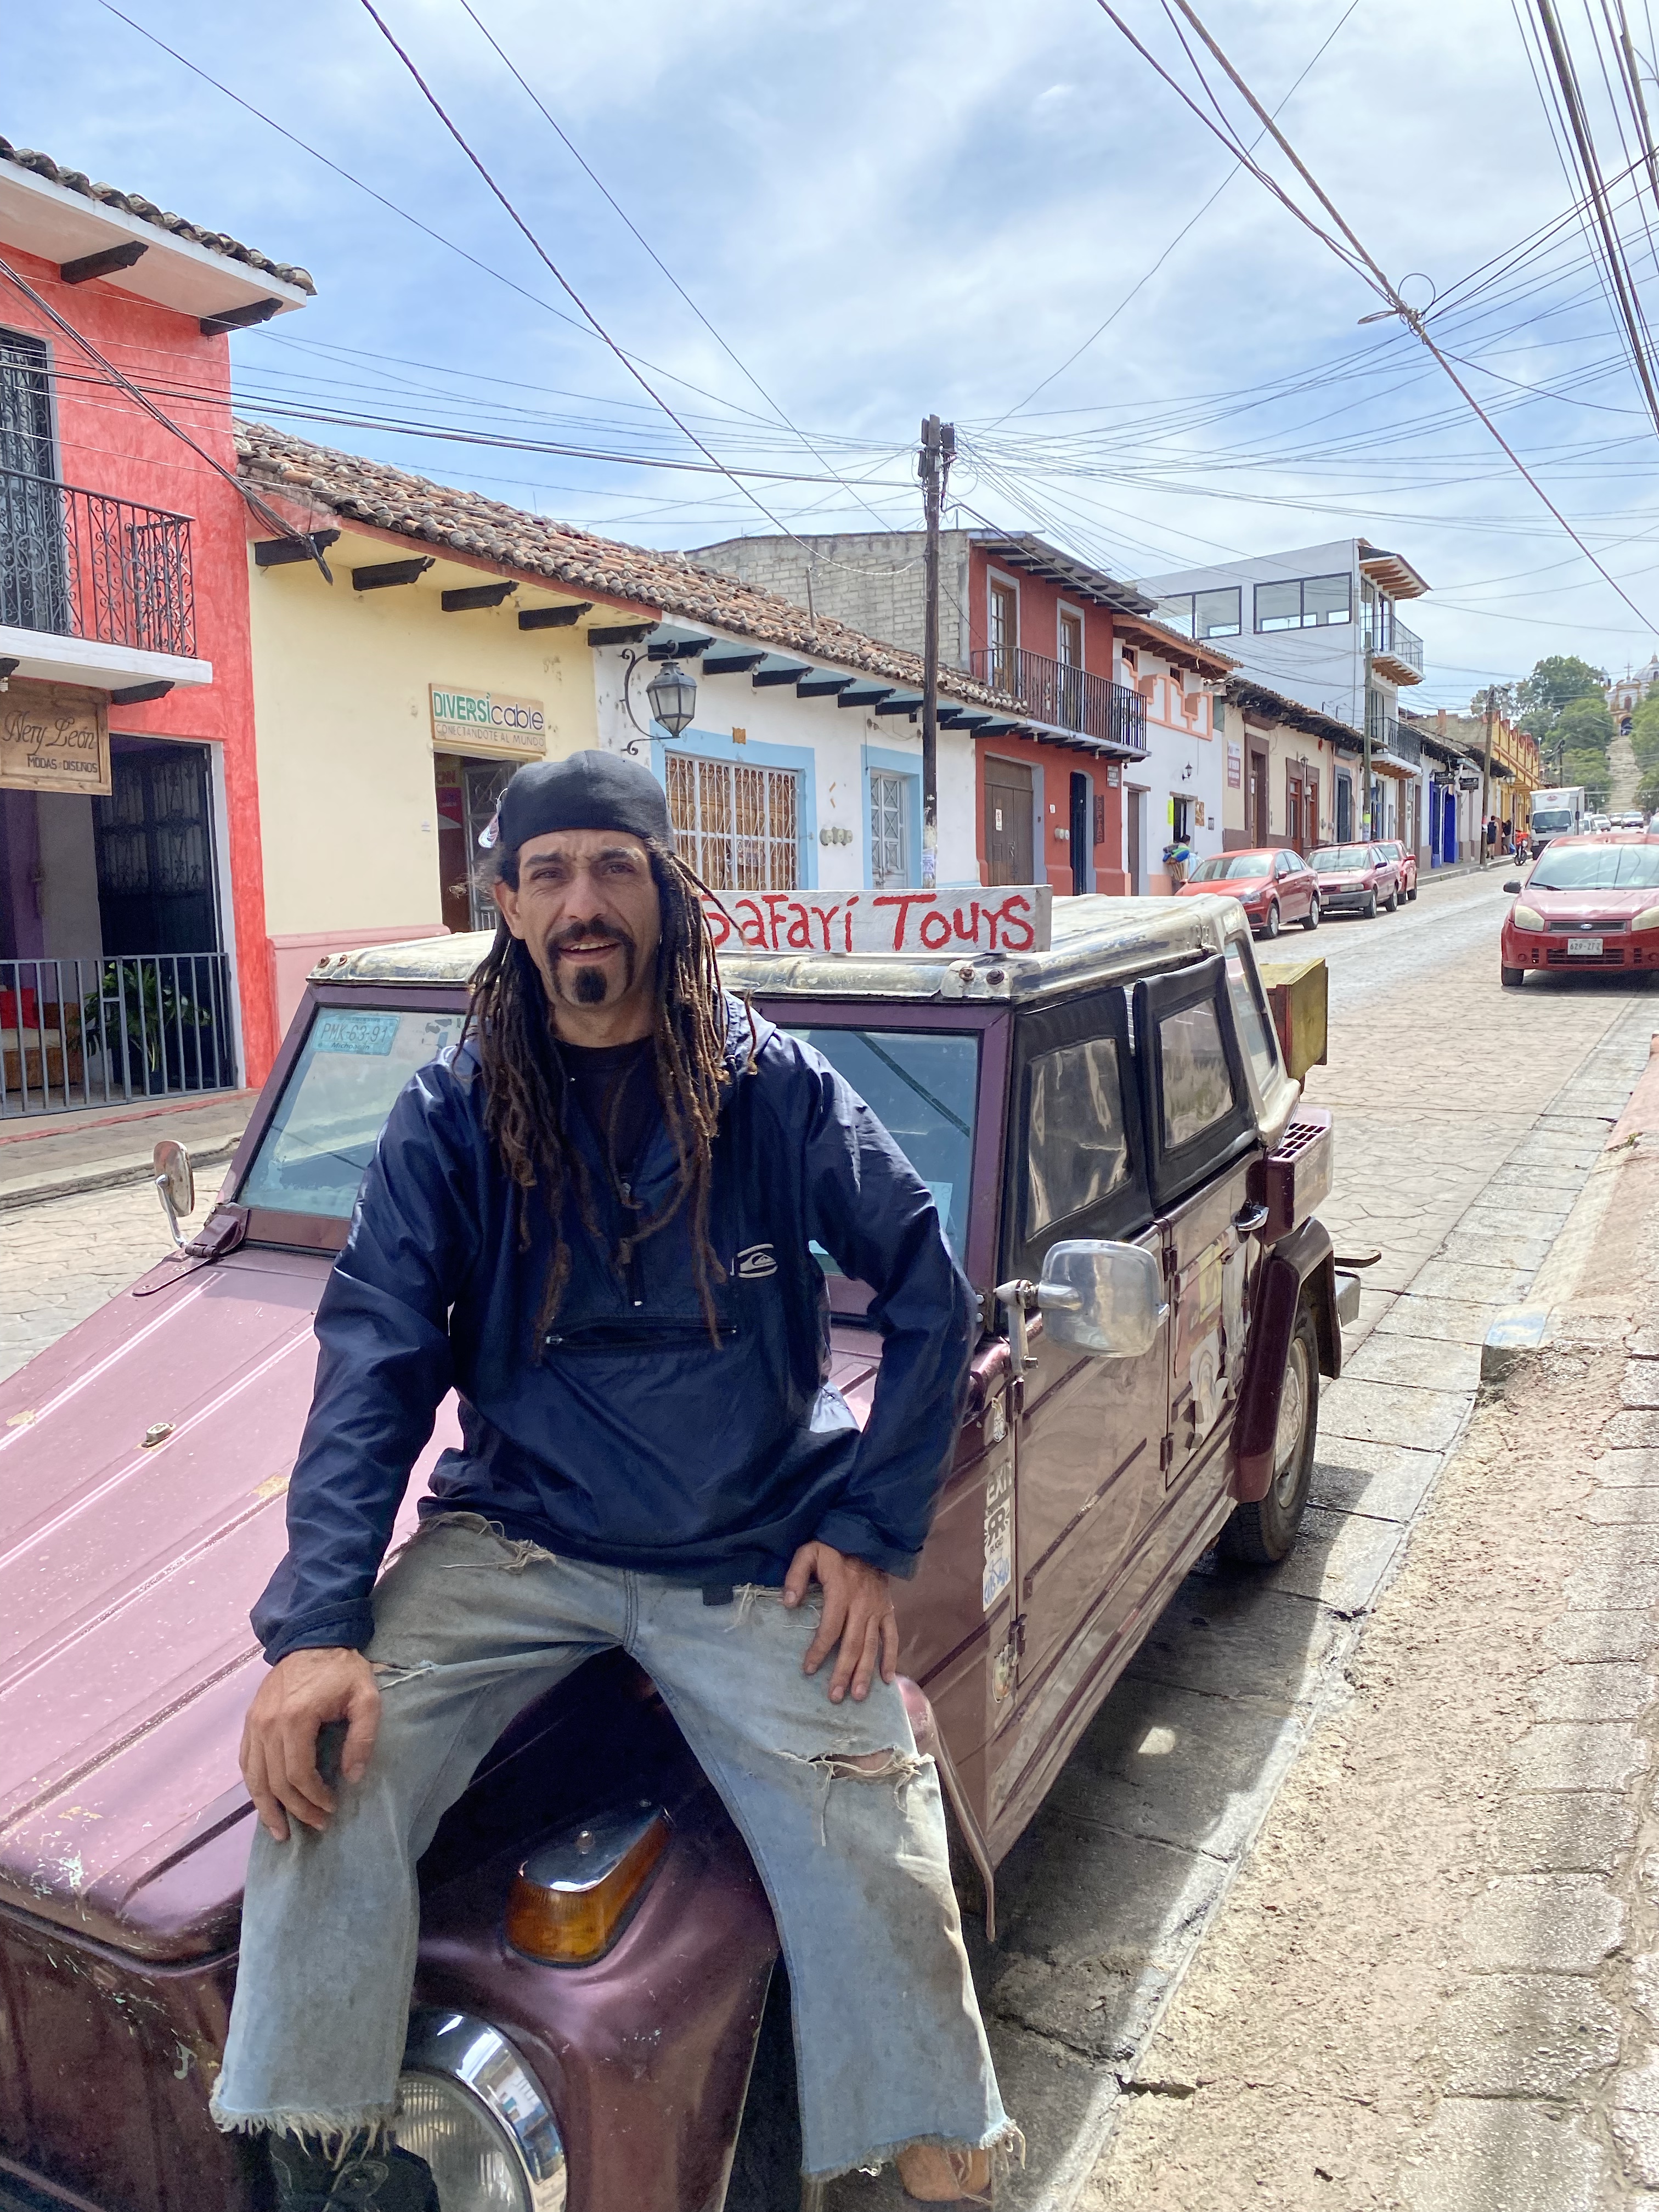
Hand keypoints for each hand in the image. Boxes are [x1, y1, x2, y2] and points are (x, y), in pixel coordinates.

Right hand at [240, 1647, 380, 1841]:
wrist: (312, 1637)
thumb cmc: (342, 1669)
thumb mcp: (366, 1697)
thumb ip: (363, 1737)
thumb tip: (352, 1777)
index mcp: (295, 1718)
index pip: (298, 1774)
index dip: (314, 1798)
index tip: (332, 1808)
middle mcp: (267, 1724)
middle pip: (275, 1781)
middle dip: (296, 1809)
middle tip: (317, 1825)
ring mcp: (254, 1723)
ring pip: (254, 1777)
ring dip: (266, 1808)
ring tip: (280, 1832)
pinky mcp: (250, 1721)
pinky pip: (246, 1762)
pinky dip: (253, 1786)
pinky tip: (263, 1803)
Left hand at [783, 1541, 898, 1704]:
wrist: (867, 1537)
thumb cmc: (833, 1549)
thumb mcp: (809, 1553)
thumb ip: (796, 1576)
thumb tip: (788, 1603)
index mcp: (841, 1591)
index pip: (830, 1627)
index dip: (819, 1650)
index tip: (808, 1669)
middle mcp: (862, 1604)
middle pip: (853, 1643)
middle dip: (844, 1671)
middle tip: (835, 1696)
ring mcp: (878, 1609)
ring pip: (872, 1645)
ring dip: (865, 1672)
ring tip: (857, 1696)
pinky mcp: (888, 1610)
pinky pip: (892, 1637)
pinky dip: (891, 1658)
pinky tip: (887, 1680)